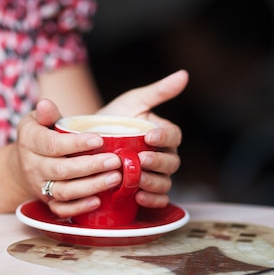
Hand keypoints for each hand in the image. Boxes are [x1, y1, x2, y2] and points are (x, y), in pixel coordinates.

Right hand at [13, 99, 125, 217]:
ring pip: (64, 191)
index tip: (99, 140)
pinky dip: (79, 208)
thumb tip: (45, 104)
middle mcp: (33, 166)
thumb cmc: (41, 135)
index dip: (76, 144)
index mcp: (30, 141)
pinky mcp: (47, 202)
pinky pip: (61, 210)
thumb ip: (47, 114)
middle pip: (61, 170)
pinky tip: (98, 201)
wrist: (23, 163)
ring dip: (91, 187)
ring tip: (115, 178)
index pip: (52, 144)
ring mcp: (39, 186)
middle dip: (90, 166)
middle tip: (115, 161)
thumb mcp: (39, 120)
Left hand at [98, 70, 187, 207]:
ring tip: (137, 180)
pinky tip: (139, 197)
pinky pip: (157, 200)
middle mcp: (163, 156)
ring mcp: (155, 175)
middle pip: (171, 162)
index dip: (164, 136)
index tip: (149, 135)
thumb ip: (158, 91)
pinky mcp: (145, 191)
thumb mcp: (133, 102)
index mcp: (163, 134)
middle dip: (157, 161)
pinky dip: (152, 200)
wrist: (88, 143)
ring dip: (153, 182)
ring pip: (165, 182)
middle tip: (141, 159)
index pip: (174, 136)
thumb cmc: (114, 119)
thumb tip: (184, 74)